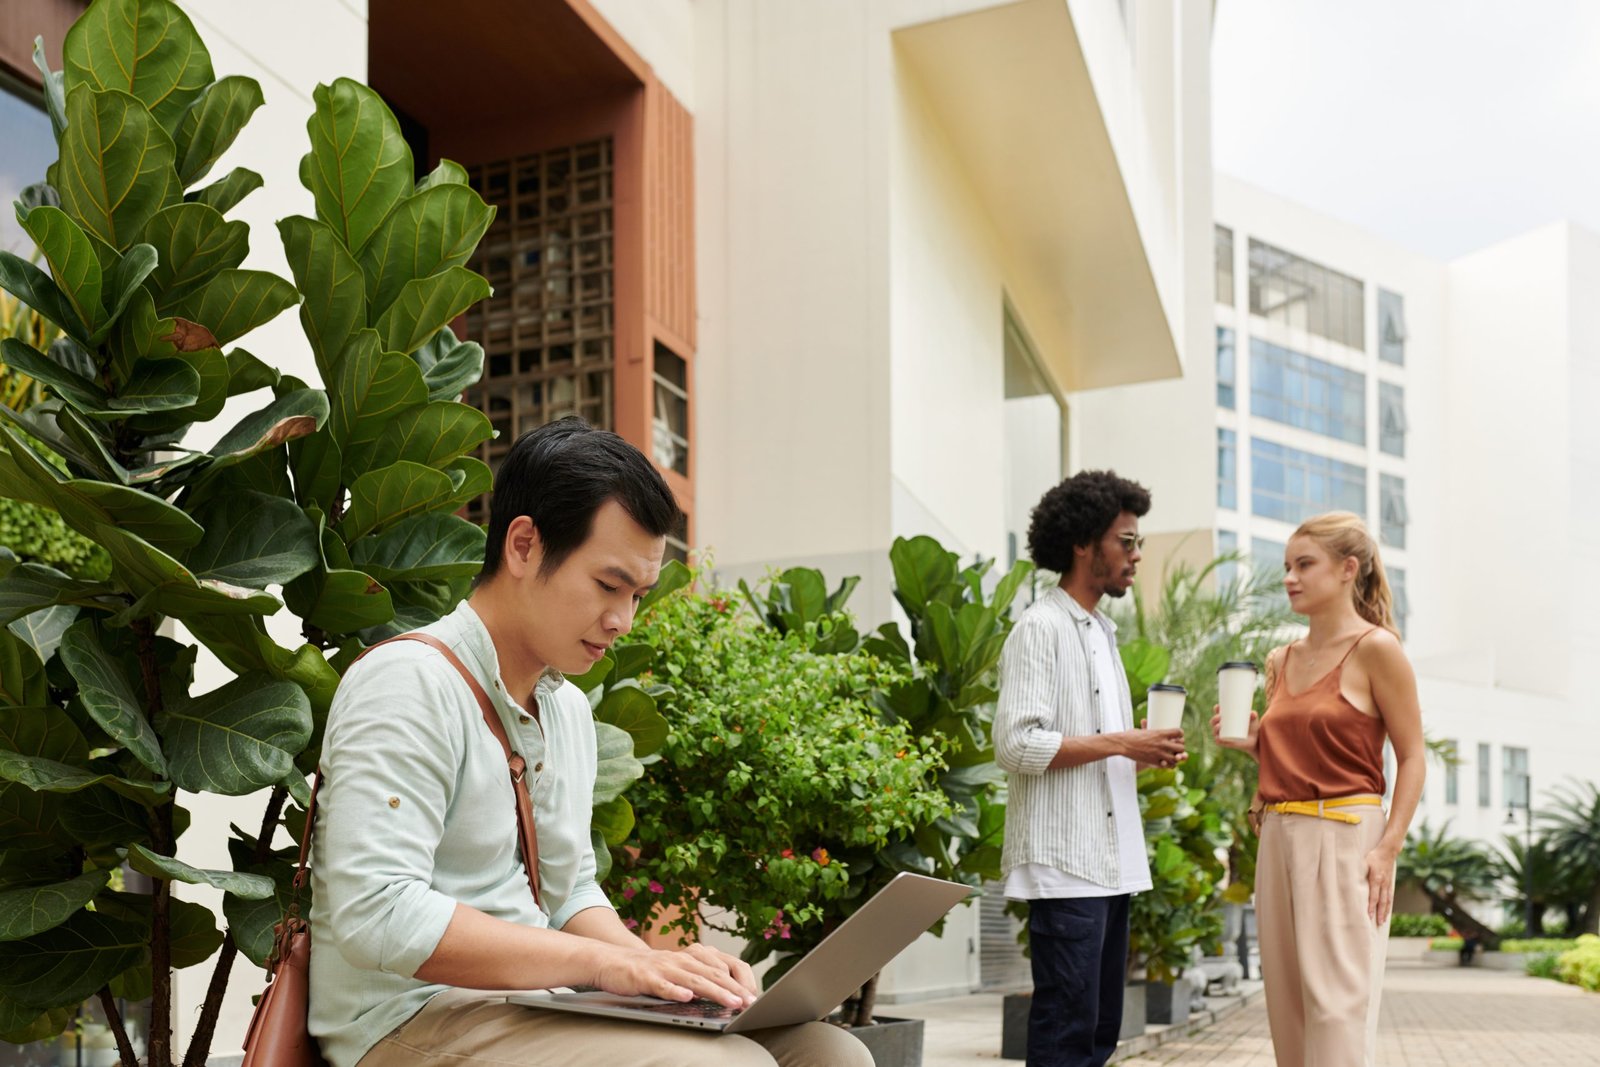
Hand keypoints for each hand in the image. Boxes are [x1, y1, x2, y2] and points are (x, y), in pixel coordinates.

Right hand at [595, 942, 757, 1008]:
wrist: (612, 962)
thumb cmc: (648, 970)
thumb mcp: (676, 971)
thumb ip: (698, 979)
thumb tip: (725, 994)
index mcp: (691, 957)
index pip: (722, 966)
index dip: (739, 980)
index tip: (752, 996)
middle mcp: (681, 959)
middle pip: (712, 973)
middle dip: (733, 989)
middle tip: (749, 1003)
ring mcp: (664, 967)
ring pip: (693, 980)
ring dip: (714, 991)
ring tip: (730, 1001)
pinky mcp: (646, 977)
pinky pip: (663, 985)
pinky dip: (675, 991)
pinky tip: (686, 998)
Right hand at [1122, 725, 1185, 767]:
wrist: (1122, 744)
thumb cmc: (1130, 735)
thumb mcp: (1141, 729)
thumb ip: (1147, 728)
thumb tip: (1145, 721)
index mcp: (1160, 733)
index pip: (1179, 732)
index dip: (1180, 734)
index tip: (1178, 735)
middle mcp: (1162, 743)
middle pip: (1181, 747)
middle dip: (1180, 748)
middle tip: (1175, 747)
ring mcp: (1159, 753)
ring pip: (1176, 758)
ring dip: (1176, 757)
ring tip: (1172, 756)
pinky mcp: (1155, 761)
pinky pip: (1169, 765)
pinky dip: (1170, 764)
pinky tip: (1167, 762)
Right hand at [1210, 705, 1259, 756]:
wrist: (1255, 740)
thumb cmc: (1252, 727)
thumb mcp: (1253, 720)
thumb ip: (1253, 715)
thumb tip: (1252, 714)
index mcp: (1226, 718)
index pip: (1218, 712)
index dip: (1216, 709)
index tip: (1218, 707)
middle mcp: (1222, 726)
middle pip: (1214, 721)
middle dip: (1214, 718)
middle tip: (1220, 717)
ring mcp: (1223, 735)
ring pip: (1215, 731)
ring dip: (1215, 728)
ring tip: (1219, 726)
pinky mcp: (1226, 743)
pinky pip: (1219, 742)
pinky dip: (1218, 739)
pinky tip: (1218, 737)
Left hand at [1366, 846, 1397, 925]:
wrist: (1388, 851)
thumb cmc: (1373, 856)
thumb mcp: (1364, 862)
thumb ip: (1359, 871)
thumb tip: (1350, 879)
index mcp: (1376, 879)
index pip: (1374, 896)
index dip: (1372, 906)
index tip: (1369, 915)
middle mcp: (1383, 883)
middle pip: (1382, 901)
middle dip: (1380, 913)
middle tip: (1378, 923)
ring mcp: (1388, 884)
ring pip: (1387, 900)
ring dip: (1385, 911)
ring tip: (1383, 921)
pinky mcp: (1390, 883)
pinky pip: (1390, 896)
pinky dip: (1389, 904)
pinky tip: (1387, 910)